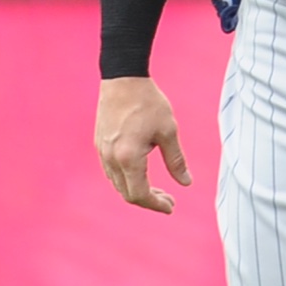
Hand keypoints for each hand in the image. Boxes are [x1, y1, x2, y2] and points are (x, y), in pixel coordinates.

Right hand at [95, 75, 190, 211]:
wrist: (123, 78)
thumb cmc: (148, 103)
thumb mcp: (169, 131)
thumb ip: (176, 160)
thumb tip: (186, 183)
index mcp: (128, 158)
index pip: (140, 194)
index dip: (156, 205)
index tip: (171, 207)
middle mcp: (111, 159)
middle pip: (127, 193)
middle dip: (149, 200)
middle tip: (169, 200)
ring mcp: (102, 152)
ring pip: (117, 184)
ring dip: (137, 190)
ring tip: (158, 188)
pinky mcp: (99, 144)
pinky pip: (111, 171)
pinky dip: (126, 179)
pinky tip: (140, 172)